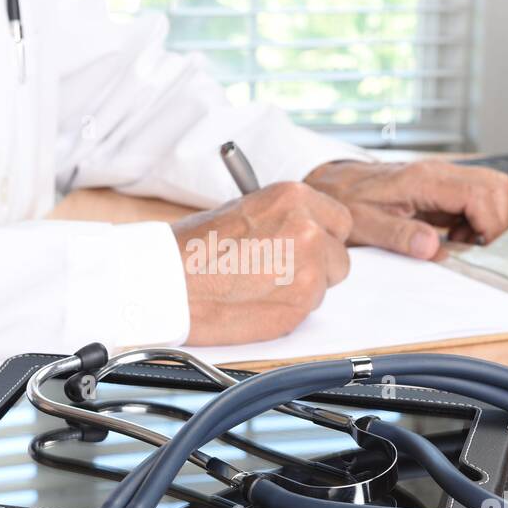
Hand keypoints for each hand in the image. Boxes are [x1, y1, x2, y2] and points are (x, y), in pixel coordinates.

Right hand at [172, 181, 351, 344]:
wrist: (168, 281)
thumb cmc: (193, 247)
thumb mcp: (247, 211)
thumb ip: (286, 221)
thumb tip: (308, 234)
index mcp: (295, 198)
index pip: (340, 221)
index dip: (323, 237)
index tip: (309, 245)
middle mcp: (309, 230)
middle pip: (339, 257)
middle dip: (318, 267)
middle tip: (283, 272)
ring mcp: (308, 270)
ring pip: (325, 286)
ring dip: (302, 290)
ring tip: (260, 286)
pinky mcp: (299, 305)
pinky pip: (307, 310)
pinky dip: (288, 310)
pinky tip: (255, 301)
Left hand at [303, 159, 507, 259]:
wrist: (331, 184)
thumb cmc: (344, 200)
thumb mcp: (364, 225)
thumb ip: (399, 236)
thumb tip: (433, 247)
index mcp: (424, 180)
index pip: (482, 192)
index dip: (492, 224)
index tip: (480, 250)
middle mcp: (438, 174)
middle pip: (496, 186)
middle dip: (496, 222)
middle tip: (474, 249)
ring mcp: (442, 180)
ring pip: (489, 192)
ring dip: (484, 224)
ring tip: (458, 245)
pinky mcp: (440, 190)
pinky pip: (473, 202)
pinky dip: (472, 224)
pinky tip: (450, 239)